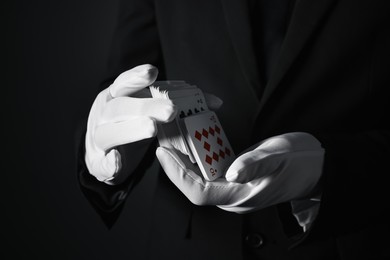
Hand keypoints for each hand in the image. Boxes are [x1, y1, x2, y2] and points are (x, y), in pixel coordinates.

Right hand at [85, 64, 176, 183]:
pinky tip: (117, 161)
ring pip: (108, 132)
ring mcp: (98, 137)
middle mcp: (105, 114)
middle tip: (171, 110)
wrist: (104, 154)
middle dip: (146, 106)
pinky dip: (109, 162)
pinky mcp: (98, 162)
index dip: (136, 77)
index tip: (153, 72)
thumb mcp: (150, 110)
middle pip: (121, 107)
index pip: (123, 84)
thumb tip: (215, 103)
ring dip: (130, 130)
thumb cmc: (131, 125)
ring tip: (152, 128)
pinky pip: (101, 163)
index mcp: (116, 97)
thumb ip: (180, 103)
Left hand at [156, 132, 323, 212]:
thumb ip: (255, 165)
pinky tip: (191, 139)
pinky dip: (198, 154)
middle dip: (175, 163)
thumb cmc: (301, 162)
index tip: (164, 152)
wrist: (316, 163)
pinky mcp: (235, 176)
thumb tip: (232, 173)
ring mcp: (233, 186)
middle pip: (193, 184)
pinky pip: (209, 168)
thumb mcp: (279, 158)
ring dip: (183, 158)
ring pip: (199, 176)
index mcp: (241, 197)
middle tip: (163, 139)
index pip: (199, 192)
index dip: (177, 174)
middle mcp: (232, 195)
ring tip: (171, 137)